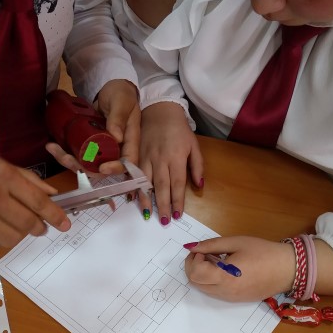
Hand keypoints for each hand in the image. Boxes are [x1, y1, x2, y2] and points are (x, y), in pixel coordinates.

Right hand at [0, 152, 70, 247]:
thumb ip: (23, 178)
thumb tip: (51, 193)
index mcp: (0, 175)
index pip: (38, 201)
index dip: (56, 215)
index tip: (65, 224)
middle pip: (30, 223)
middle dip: (39, 227)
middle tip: (39, 226)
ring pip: (15, 238)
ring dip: (19, 233)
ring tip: (10, 223)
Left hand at [46, 80, 139, 177]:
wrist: (110, 90)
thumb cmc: (121, 94)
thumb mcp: (121, 101)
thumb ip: (119, 117)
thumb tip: (116, 138)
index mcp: (129, 141)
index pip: (127, 162)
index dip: (115, 169)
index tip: (102, 168)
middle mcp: (115, 149)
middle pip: (102, 168)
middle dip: (82, 167)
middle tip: (65, 157)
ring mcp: (101, 148)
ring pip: (86, 163)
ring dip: (68, 161)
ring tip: (52, 148)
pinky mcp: (89, 144)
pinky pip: (78, 154)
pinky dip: (64, 152)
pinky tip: (52, 145)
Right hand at [139, 102, 202, 222]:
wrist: (160, 110)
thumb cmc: (179, 129)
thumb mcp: (194, 144)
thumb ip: (197, 165)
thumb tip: (200, 185)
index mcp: (176, 157)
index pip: (178, 183)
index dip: (178, 200)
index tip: (178, 215)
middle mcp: (161, 159)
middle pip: (162, 186)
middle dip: (163, 205)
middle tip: (164, 221)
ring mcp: (147, 157)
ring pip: (146, 182)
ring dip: (146, 199)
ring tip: (147, 214)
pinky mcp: (137, 155)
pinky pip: (134, 174)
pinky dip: (133, 187)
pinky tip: (132, 198)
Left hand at [183, 237, 294, 301]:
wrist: (287, 268)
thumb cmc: (263, 252)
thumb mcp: (236, 242)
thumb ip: (211, 245)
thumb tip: (192, 247)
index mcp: (224, 277)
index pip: (195, 273)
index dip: (194, 259)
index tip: (204, 250)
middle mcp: (225, 292)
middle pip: (195, 283)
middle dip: (193, 267)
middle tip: (205, 254)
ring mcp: (231, 298)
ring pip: (203, 289)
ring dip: (202, 275)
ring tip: (215, 261)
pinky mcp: (236, 300)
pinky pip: (215, 293)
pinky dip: (212, 281)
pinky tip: (223, 270)